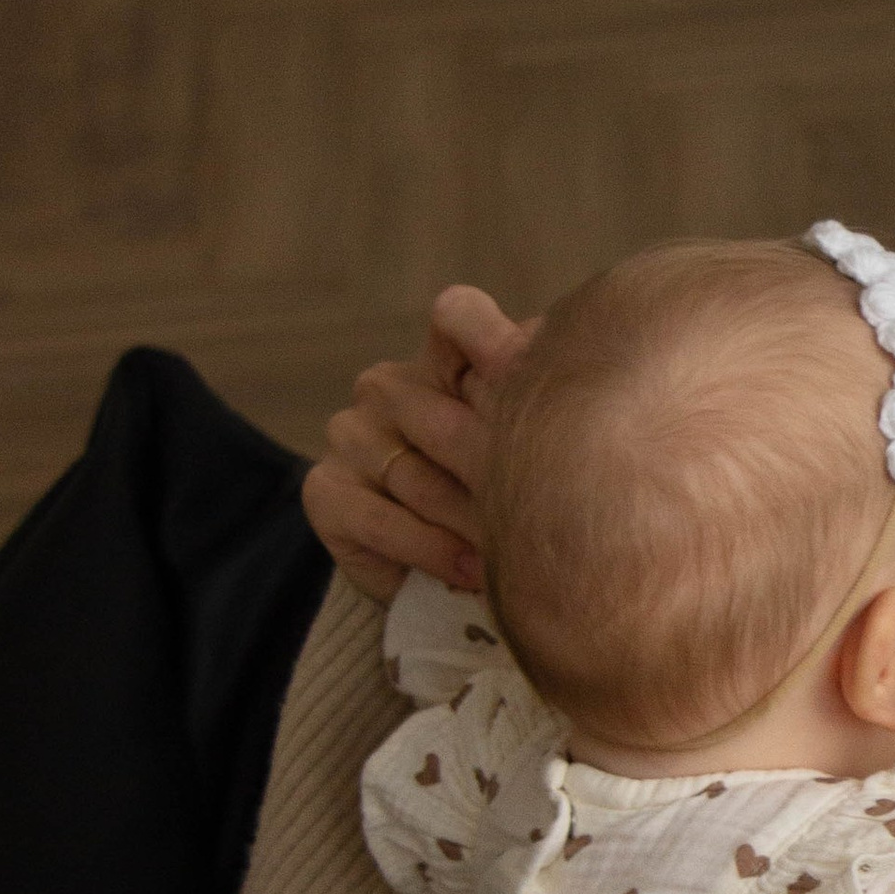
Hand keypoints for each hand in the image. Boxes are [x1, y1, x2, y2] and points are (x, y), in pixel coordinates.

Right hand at [302, 285, 535, 602]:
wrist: (445, 575)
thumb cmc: (501, 500)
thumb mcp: (528, 448)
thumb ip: (539, 403)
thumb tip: (568, 363)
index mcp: (443, 360)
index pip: (458, 318)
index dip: (494, 339)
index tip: (531, 373)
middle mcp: (387, 386)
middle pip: (446, 420)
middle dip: (498, 475)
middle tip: (547, 510)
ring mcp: (352, 435)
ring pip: (417, 478)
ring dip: (474, 523)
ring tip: (518, 552)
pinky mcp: (326, 489)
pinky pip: (382, 519)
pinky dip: (433, 550)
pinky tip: (472, 571)